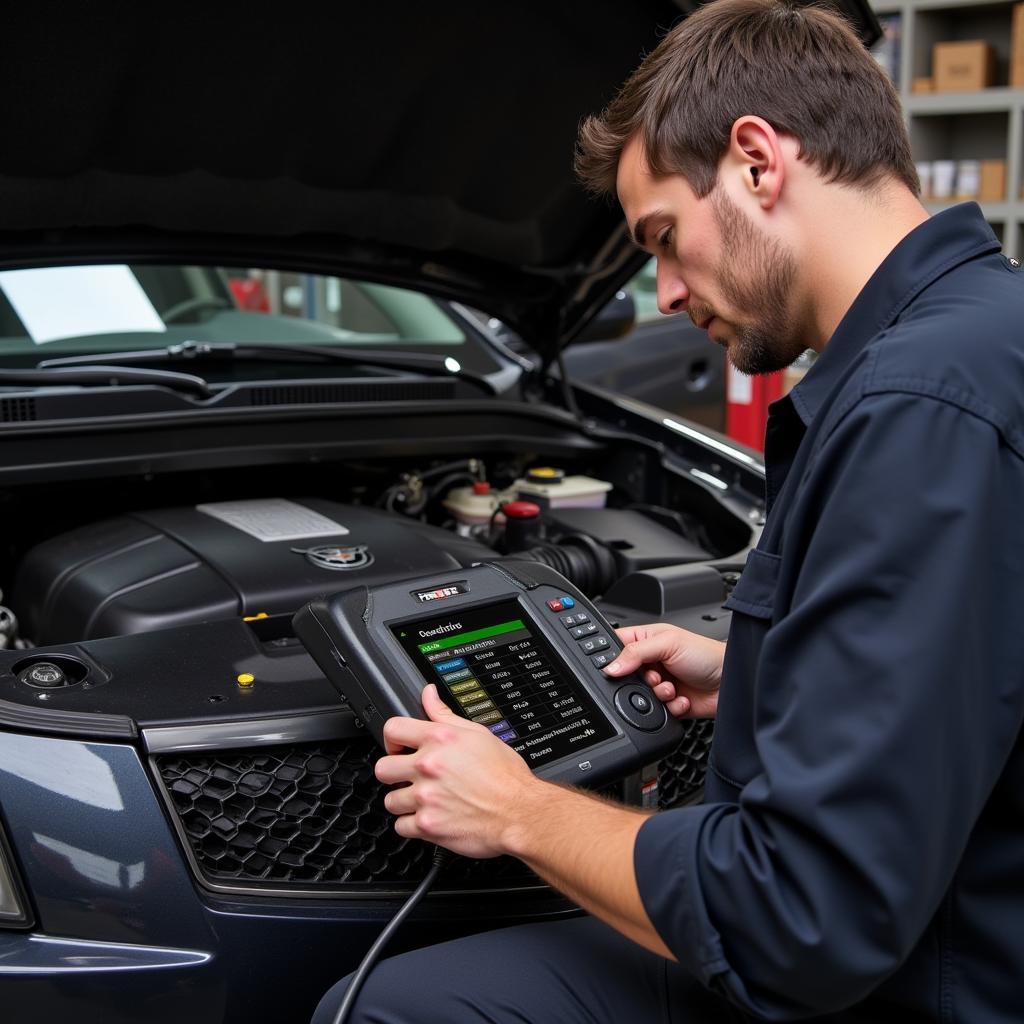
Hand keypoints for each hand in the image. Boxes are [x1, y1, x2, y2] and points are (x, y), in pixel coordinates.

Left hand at [374, 684, 539, 858]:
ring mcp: (426, 797)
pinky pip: (401, 826)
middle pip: (383, 768)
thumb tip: (428, 694)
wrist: (519, 812)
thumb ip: (445, 714)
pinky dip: (413, 825)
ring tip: (424, 799)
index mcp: (439, 739)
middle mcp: (428, 766)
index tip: (399, 748)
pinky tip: (429, 817)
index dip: (393, 740)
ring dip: (404, 802)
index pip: (392, 729)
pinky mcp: (427, 825)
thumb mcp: (478, 734)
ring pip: (390, 800)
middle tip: (409, 777)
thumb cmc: (505, 776)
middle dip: (395, 773)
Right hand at [604, 623, 723, 718]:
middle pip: (625, 676)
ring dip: (657, 695)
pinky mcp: (668, 703)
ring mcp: (660, 683)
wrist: (732, 681)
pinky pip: (655, 712)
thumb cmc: (707, 654)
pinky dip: (669, 707)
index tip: (618, 668)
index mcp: (647, 640)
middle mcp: (652, 662)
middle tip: (655, 676)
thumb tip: (611, 667)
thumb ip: (635, 653)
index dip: (613, 658)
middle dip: (641, 681)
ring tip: (672, 688)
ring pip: (640, 697)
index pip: (617, 646)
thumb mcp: (668, 643)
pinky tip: (681, 698)